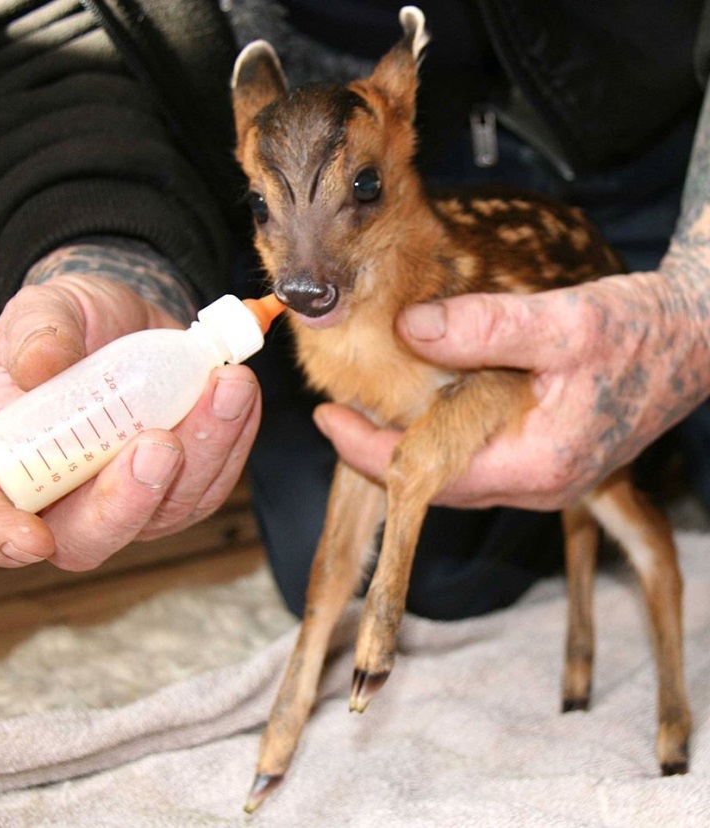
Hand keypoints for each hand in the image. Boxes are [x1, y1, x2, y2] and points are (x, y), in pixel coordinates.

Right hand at [0, 273, 260, 570]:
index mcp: (3, 461)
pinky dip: (232, 439)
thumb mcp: (44, 308)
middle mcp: (65, 495)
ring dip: (203, 454)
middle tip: (160, 443)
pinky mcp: (181, 487)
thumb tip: (41, 366)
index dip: (1, 538)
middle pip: (91, 536)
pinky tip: (238, 392)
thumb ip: (36, 331)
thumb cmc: (71, 323)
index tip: (30, 537)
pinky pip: (212, 483)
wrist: (126, 319)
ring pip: (167, 510)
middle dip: (128, 500)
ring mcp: (129, 498)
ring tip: (226, 386)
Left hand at [313, 267, 708, 510]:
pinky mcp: (547, 455)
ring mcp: (545, 474)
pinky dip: (442, 436)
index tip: (327, 417)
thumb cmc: (644, 332)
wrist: (700, 337)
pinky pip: (478, 458)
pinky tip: (424, 403)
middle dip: (380, 452)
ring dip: (410, 445)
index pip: (429, 476)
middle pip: (436, 484)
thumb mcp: (565, 321)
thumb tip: (409, 328)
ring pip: (456, 474)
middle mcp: (539, 482)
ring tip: (368, 408)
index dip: (368, 450)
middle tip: (338, 410)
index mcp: (538, 462)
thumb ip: (485, 326)